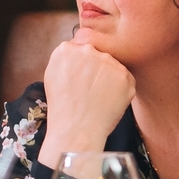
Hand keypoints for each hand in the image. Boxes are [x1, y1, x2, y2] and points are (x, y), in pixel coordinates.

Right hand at [37, 30, 135, 170]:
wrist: (76, 130)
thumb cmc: (62, 108)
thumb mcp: (52, 76)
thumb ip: (65, 58)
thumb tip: (77, 49)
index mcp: (66, 49)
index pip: (80, 48)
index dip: (82, 66)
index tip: (81, 79)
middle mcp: (88, 50)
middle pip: (97, 54)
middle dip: (96, 69)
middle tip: (90, 90)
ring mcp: (108, 61)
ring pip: (112, 65)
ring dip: (109, 78)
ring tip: (99, 98)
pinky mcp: (125, 75)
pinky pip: (126, 78)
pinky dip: (121, 90)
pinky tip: (109, 102)